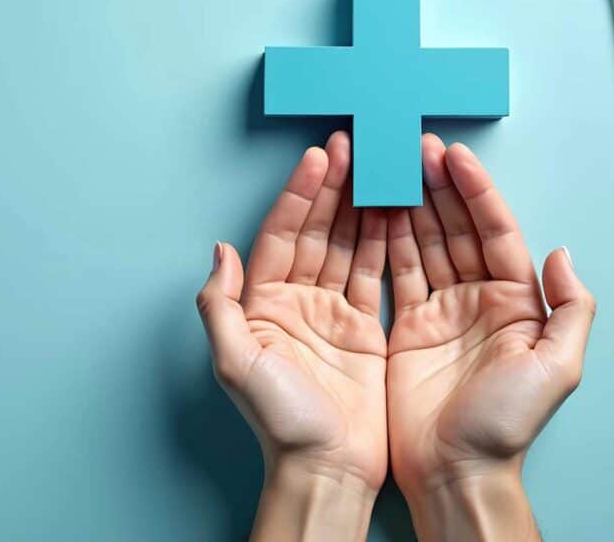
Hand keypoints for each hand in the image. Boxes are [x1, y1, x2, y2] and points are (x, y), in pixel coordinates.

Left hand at [196, 132, 387, 540]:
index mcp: (262, 303)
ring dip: (359, 205)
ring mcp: (329, 312)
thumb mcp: (236, 362)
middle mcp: (294, 301)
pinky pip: (370, 272)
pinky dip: (383, 241)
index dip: (300, 194)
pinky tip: (393, 211)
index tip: (318, 158)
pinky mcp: (362, 328)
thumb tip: (220, 250)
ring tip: (376, 167)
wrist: (326, 468)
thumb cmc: (279, 421)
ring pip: (345, 244)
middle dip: (333, 187)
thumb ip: (220, 304)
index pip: (282, 233)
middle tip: (354, 146)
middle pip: (315, 230)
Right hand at [386, 135, 595, 540]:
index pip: (495, 232)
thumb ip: (569, 308)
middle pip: (457, 228)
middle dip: (438, 186)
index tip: (455, 157)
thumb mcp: (557, 368)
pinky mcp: (408, 326)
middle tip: (416, 147)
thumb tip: (561, 252)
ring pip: (425, 242)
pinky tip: (378, 209)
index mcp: (516, 302)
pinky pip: (398, 271)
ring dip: (411, 203)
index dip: (476, 192)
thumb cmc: (505, 424)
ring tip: (394, 166)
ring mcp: (442, 310)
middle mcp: (479, 298)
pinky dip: (387, 239)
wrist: (455, 470)